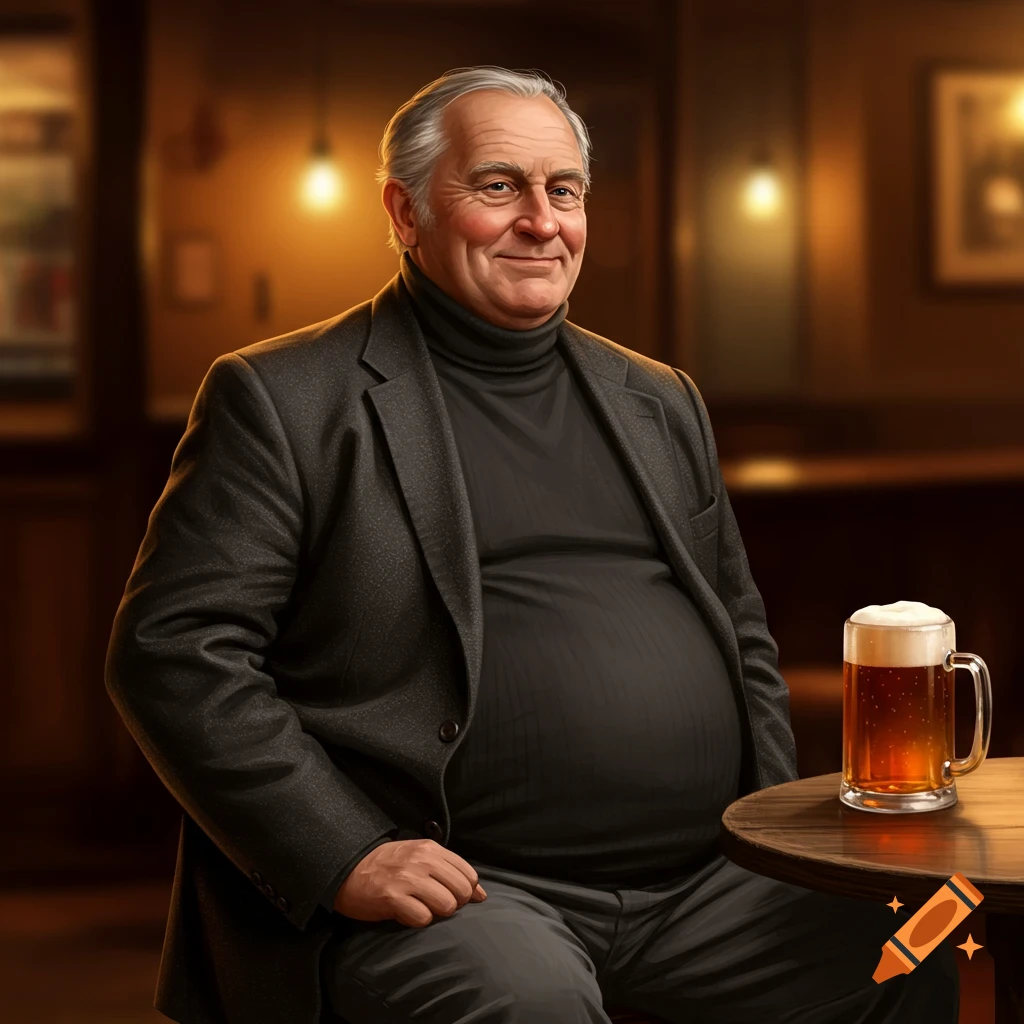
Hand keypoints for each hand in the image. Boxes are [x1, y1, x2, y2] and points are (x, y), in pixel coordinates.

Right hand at [333, 839, 487, 927]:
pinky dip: (418, 920)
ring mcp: (407, 879)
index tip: (452, 894)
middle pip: (461, 891)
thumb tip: (482, 895)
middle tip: (435, 903)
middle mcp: (422, 861)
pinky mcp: (393, 898)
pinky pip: (423, 918)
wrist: (349, 869)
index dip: (466, 891)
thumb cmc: (389, 865)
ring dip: (436, 913)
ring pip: (446, 906)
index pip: (468, 874)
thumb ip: (451, 871)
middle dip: (454, 903)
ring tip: (421, 907)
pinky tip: (406, 913)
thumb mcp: (421, 858)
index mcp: (430, 849)